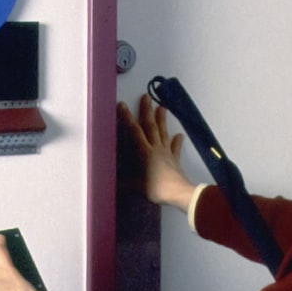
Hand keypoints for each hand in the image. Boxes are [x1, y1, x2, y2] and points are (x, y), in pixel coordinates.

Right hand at [118, 94, 196, 211]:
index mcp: (145, 153)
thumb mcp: (137, 187)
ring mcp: (167, 153)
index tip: (122, 105)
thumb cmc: (157, 189)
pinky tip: (179, 135)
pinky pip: (175, 148)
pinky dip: (176, 141)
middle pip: (151, 126)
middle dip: (147, 111)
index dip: (127, 118)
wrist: (178, 193)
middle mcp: (156, 149)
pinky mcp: (175, 160)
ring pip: (163, 133)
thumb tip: (112, 184)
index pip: (134, 131)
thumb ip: (125, 184)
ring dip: (162, 119)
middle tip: (146, 97)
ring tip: (162, 107)